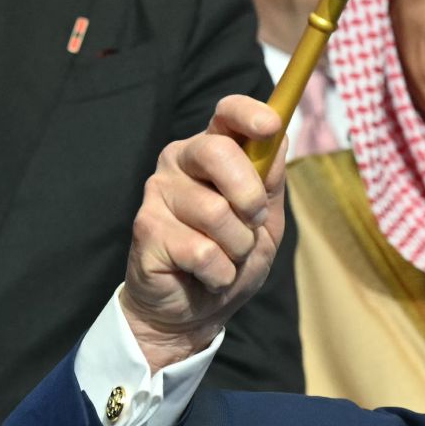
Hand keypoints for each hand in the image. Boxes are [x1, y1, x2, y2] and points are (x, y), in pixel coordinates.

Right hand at [121, 95, 285, 370]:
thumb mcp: (265, 221)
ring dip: (238, 247)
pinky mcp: (146, 229)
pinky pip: (203, 250)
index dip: (249, 114)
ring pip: (217, 211)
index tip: (270, 126)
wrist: (194, 310)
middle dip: (250, 195)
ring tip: (226, 258)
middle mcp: (179, 162)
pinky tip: (207, 275)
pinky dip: (220, 272)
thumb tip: (279, 140)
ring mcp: (158, 193)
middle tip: (253, 222)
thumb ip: (271, 183)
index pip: (226, 115)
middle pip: (219, 152)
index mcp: (211, 151)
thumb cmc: (230, 257)